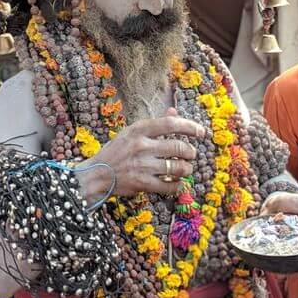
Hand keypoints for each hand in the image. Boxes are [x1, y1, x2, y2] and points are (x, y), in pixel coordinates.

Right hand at [75, 108, 204, 198]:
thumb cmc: (116, 151)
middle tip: (191, 154)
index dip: (190, 126)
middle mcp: (141, 146)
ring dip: (187, 169)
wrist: (96, 174)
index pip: (171, 124)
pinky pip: (169, 186)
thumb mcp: (132, 132)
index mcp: (139, 129)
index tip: (201, 132)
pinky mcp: (142, 184)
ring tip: (186, 168)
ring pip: (177, 167)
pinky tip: (177, 182)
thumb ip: (155, 123)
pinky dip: (178, 185)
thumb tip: (174, 110)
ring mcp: (142, 166)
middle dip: (190, 151)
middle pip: (178, 147)